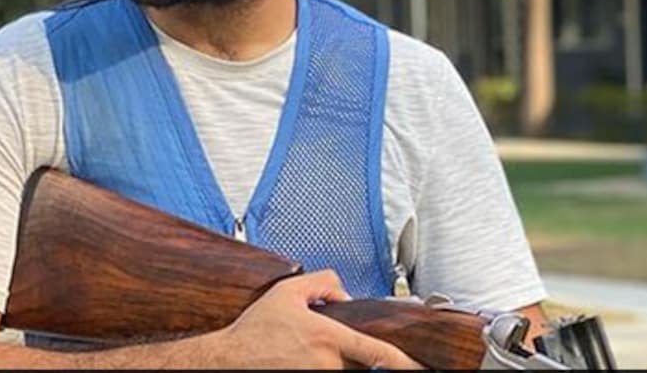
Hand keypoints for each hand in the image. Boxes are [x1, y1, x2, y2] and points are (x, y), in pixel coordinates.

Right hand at [213, 270, 422, 369]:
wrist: (227, 360)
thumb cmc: (255, 328)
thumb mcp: (288, 291)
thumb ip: (323, 282)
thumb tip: (345, 296)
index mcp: (328, 337)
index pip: (376, 352)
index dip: (402, 362)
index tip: (419, 367)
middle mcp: (327, 364)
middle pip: (361, 363)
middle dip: (358, 353)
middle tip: (332, 343)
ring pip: (344, 371)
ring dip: (337, 360)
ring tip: (305, 349)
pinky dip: (324, 366)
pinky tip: (303, 357)